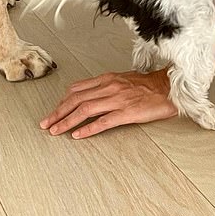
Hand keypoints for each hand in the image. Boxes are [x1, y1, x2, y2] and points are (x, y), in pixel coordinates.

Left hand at [39, 68, 176, 138]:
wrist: (168, 88)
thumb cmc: (147, 86)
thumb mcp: (123, 80)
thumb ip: (105, 86)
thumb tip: (88, 94)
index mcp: (107, 79)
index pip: (77, 89)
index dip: (62, 101)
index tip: (53, 112)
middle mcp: (109, 87)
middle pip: (76, 99)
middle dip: (58, 112)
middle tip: (46, 124)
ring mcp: (117, 100)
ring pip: (85, 110)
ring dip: (67, 121)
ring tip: (56, 131)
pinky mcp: (127, 112)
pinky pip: (104, 121)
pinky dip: (88, 129)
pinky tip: (78, 136)